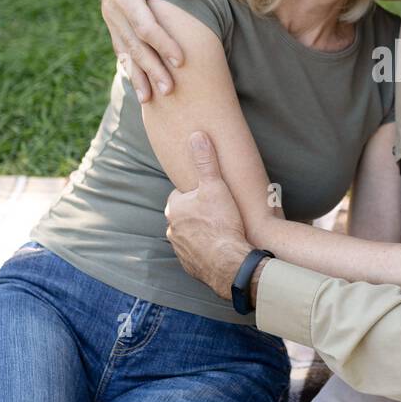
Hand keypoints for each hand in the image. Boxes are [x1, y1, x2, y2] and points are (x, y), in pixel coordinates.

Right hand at [100, 0, 198, 102]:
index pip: (145, 24)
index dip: (163, 44)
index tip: (182, 60)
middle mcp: (113, 8)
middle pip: (134, 44)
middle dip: (152, 68)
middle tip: (170, 89)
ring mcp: (110, 18)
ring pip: (125, 51)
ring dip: (138, 75)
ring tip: (151, 99)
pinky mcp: (113, 23)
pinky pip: (120, 49)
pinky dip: (129, 68)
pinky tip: (139, 87)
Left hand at [165, 131, 251, 299]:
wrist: (228, 263)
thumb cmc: (221, 223)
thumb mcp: (215, 186)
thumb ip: (205, 161)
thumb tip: (197, 136)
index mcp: (175, 208)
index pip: (183, 195)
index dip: (198, 193)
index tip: (212, 195)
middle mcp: (172, 229)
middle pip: (186, 214)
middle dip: (199, 213)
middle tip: (219, 211)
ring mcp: (180, 249)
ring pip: (190, 234)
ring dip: (202, 232)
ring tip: (222, 229)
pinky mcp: (190, 265)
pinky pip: (197, 253)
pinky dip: (206, 250)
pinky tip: (221, 247)